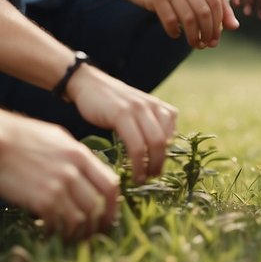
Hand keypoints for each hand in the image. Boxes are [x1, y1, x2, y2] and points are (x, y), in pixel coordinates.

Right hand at [0, 112, 118, 241]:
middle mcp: (74, 170)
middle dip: (98, 225)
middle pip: (100, 206)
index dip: (113, 206)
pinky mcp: (42, 199)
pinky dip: (57, 233)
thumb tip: (86, 171)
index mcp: (80, 154)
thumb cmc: (19, 137)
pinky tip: (48, 233)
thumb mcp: (56, 138)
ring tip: (69, 238)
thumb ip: (74, 155)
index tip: (107, 217)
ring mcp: (59, 185)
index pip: (110, 185)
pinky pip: (59, 224)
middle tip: (90, 235)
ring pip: (82, 219)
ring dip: (78, 233)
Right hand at [67, 65, 177, 182]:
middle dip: (160, 163)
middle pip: (165, 140)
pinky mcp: (122, 114)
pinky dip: (137, 161)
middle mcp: (151, 106)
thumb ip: (146, 124)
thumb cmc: (109, 102)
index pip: (172, 134)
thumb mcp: (134, 110)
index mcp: (157, 106)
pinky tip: (131, 170)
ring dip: (150, 165)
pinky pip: (136, 143)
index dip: (167, 154)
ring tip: (142, 178)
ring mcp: (138, 109)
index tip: (157, 168)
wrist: (88, 83)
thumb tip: (155, 152)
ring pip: (154, 142)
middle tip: (152, 177)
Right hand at [109, 0, 237, 48]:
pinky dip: (175, 32)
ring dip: (196, 35)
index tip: (226, 31)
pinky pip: (171, 20)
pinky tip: (175, 35)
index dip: (224, 16)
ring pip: (191, 17)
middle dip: (212, 30)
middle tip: (210, 43)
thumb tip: (227, 20)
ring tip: (196, 44)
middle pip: (208, 9)